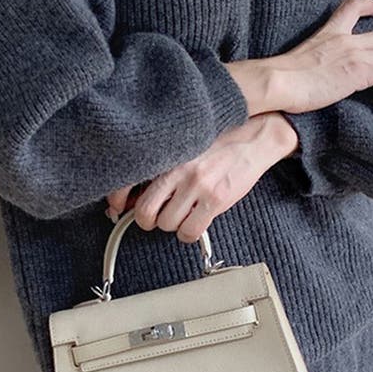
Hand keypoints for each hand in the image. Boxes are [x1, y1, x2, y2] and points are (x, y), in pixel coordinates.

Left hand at [103, 112, 298, 242]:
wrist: (254, 137)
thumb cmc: (218, 144)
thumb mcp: (184, 147)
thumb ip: (163, 165)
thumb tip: (135, 193)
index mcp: (166, 154)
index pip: (129, 182)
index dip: (119, 202)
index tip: (120, 209)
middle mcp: (177, 169)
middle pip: (144, 211)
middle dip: (148, 220)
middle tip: (158, 217)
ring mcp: (196, 185)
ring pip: (167, 224)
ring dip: (174, 225)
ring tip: (184, 215)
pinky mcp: (215, 199)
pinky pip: (190, 231)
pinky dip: (189, 234)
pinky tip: (195, 223)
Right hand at [225, 0, 372, 114]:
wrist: (276, 81)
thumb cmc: (277, 79)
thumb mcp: (293, 63)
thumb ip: (309, 65)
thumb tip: (309, 79)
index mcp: (327, 33)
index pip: (352, 8)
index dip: (372, 6)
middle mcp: (344, 39)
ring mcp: (353, 54)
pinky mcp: (360, 71)